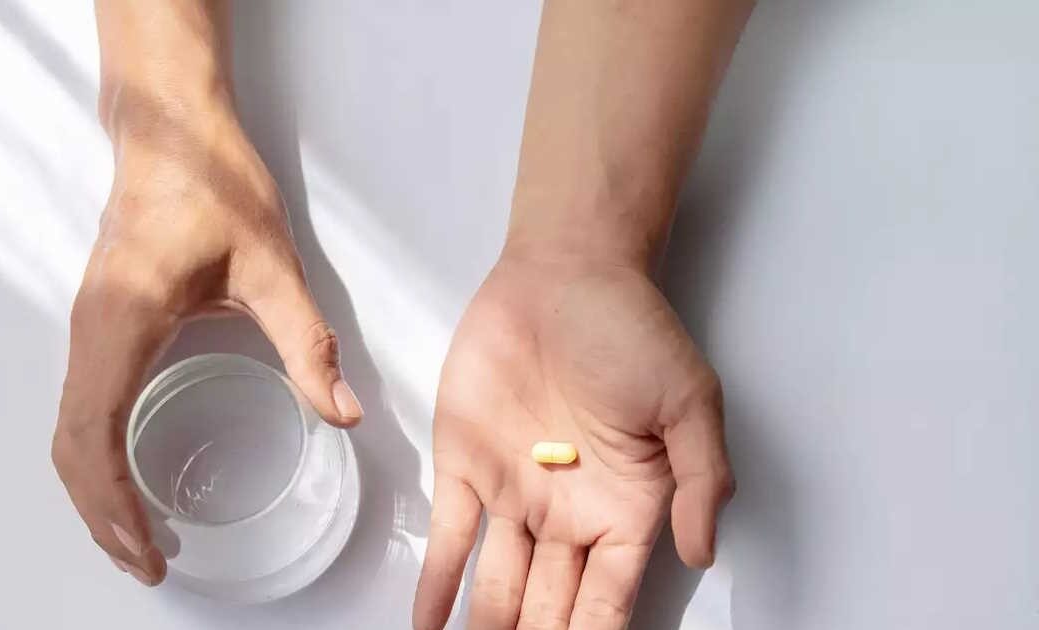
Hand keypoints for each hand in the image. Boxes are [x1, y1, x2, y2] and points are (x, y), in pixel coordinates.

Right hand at [51, 99, 362, 585]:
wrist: (171, 131)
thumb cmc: (215, 188)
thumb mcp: (273, 268)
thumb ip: (306, 343)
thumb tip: (344, 413)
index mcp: (122, 325)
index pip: (95, 438)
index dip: (114, 507)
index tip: (147, 551)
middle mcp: (91, 333)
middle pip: (70, 449)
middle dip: (100, 516)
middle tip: (146, 563)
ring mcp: (87, 327)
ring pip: (67, 431)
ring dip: (92, 491)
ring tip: (134, 537)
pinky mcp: (98, 321)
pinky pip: (80, 406)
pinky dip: (94, 456)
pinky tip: (128, 476)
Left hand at [413, 254, 733, 629]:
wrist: (565, 271)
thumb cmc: (632, 331)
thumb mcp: (690, 402)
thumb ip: (702, 481)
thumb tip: (701, 555)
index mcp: (627, 508)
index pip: (608, 600)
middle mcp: (570, 514)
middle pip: (550, 606)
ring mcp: (515, 494)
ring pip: (497, 585)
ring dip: (484, 629)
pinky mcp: (466, 465)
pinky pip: (449, 538)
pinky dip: (436, 583)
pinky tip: (426, 626)